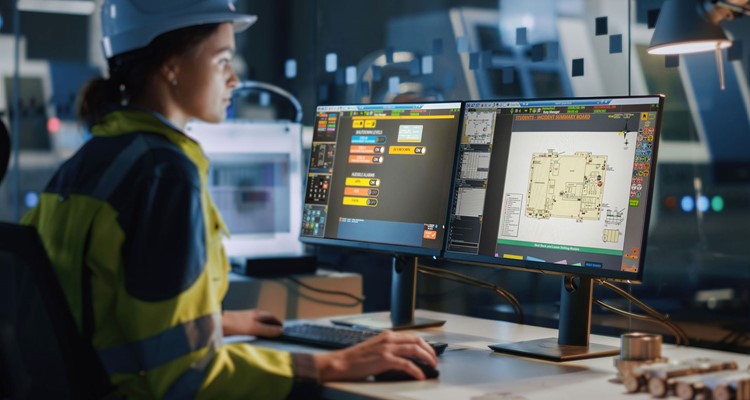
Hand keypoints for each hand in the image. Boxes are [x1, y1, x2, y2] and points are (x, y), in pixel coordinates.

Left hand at [222, 309, 282, 337]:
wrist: (216, 324)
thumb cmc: (235, 324)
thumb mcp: (254, 328)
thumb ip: (267, 330)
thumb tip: (281, 331)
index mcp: (258, 314)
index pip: (272, 317)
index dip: (278, 323)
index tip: (283, 331)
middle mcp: (252, 316)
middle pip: (265, 321)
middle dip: (271, 327)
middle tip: (276, 336)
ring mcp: (245, 321)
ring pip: (257, 326)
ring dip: (262, 332)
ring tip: (266, 340)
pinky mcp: (238, 327)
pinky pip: (250, 330)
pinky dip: (254, 335)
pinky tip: (253, 340)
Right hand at [313, 331, 436, 380]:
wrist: (341, 363)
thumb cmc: (355, 359)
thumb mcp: (375, 348)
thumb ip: (388, 349)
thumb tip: (402, 358)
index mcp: (387, 335)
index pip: (412, 336)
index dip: (424, 344)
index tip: (430, 352)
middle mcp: (389, 339)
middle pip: (417, 341)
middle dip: (429, 351)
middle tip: (434, 360)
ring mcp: (387, 348)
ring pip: (415, 350)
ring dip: (427, 358)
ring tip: (432, 366)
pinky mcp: (385, 360)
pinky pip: (407, 364)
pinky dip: (416, 370)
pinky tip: (420, 376)